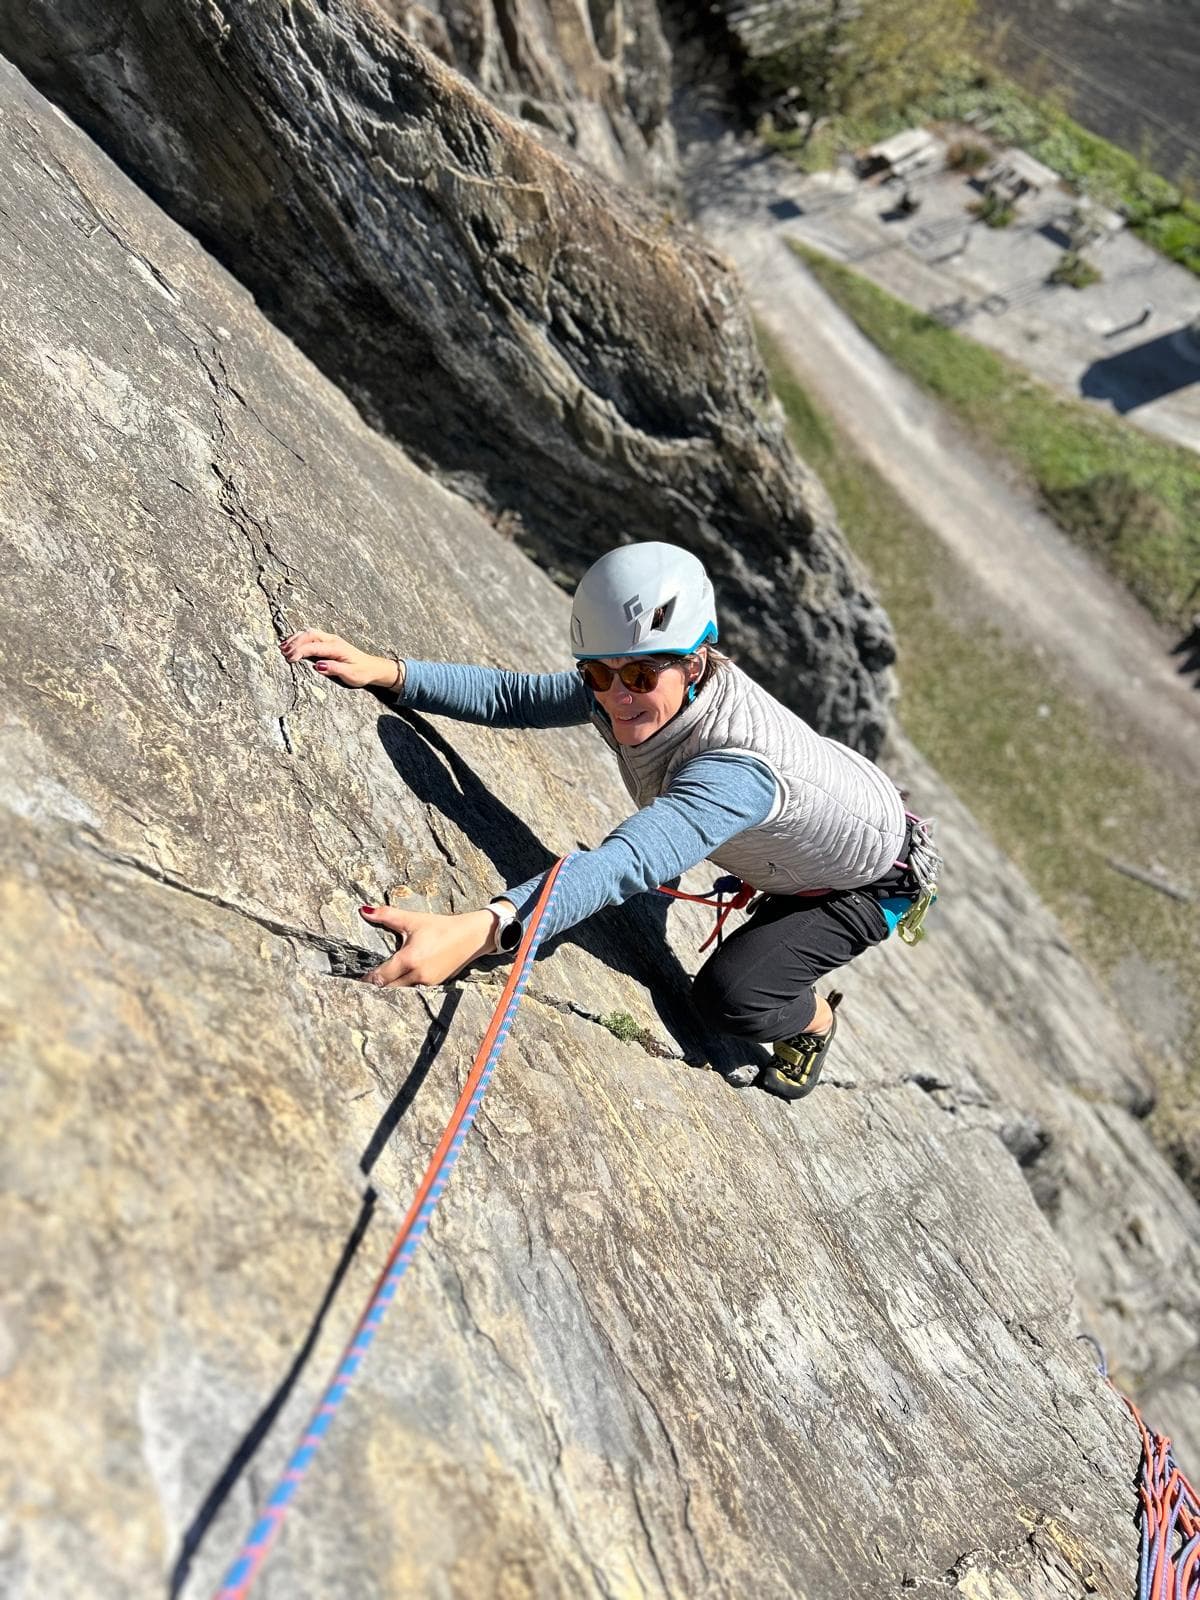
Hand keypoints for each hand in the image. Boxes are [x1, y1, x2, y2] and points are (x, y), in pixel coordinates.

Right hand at [279, 629, 399, 689]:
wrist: (372, 667)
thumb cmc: (362, 672)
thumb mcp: (350, 674)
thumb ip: (334, 669)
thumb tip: (318, 665)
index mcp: (337, 648)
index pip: (314, 646)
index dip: (300, 651)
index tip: (289, 659)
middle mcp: (332, 640)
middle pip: (309, 635)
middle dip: (294, 642)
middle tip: (283, 653)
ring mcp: (330, 639)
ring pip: (309, 633)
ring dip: (295, 639)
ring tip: (282, 647)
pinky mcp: (328, 642)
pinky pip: (311, 636)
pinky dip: (299, 639)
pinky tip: (291, 644)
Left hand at [359, 905, 496, 986]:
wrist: (471, 936)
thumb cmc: (441, 926)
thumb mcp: (413, 919)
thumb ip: (386, 915)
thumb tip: (364, 910)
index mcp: (409, 959)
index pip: (380, 977)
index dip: (366, 979)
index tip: (355, 979)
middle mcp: (417, 975)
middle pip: (388, 988)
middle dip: (377, 986)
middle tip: (363, 982)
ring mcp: (428, 983)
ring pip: (402, 990)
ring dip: (391, 987)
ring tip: (380, 981)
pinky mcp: (436, 985)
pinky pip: (414, 989)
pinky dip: (405, 986)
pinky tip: (400, 980)